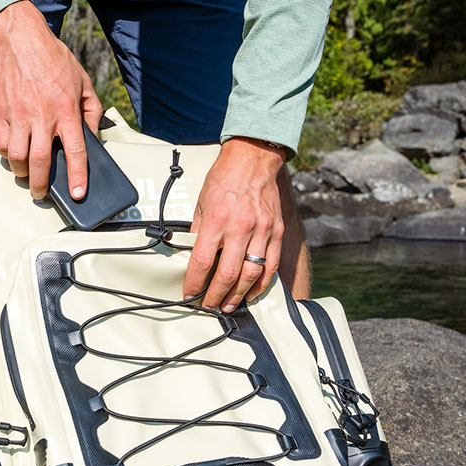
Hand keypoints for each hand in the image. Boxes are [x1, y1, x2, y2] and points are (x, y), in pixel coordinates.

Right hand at [0, 1, 103, 199]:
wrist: (21, 41)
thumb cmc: (54, 60)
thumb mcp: (83, 82)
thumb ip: (92, 111)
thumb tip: (93, 136)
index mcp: (66, 110)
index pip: (75, 151)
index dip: (77, 176)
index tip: (78, 194)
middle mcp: (42, 116)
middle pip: (41, 162)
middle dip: (41, 185)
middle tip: (41, 194)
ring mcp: (19, 116)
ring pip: (16, 157)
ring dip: (22, 172)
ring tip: (27, 175)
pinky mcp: (1, 113)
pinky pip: (0, 144)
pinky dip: (6, 155)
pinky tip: (13, 155)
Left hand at [183, 137, 288, 310]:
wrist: (253, 159)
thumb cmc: (224, 180)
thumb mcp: (201, 204)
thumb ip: (199, 232)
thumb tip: (192, 259)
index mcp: (217, 219)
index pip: (202, 261)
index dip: (194, 283)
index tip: (189, 295)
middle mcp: (241, 227)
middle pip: (227, 274)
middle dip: (216, 296)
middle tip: (209, 306)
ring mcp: (262, 230)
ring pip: (251, 274)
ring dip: (238, 295)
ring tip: (229, 306)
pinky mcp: (276, 231)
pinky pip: (270, 265)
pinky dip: (261, 284)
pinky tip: (251, 293)